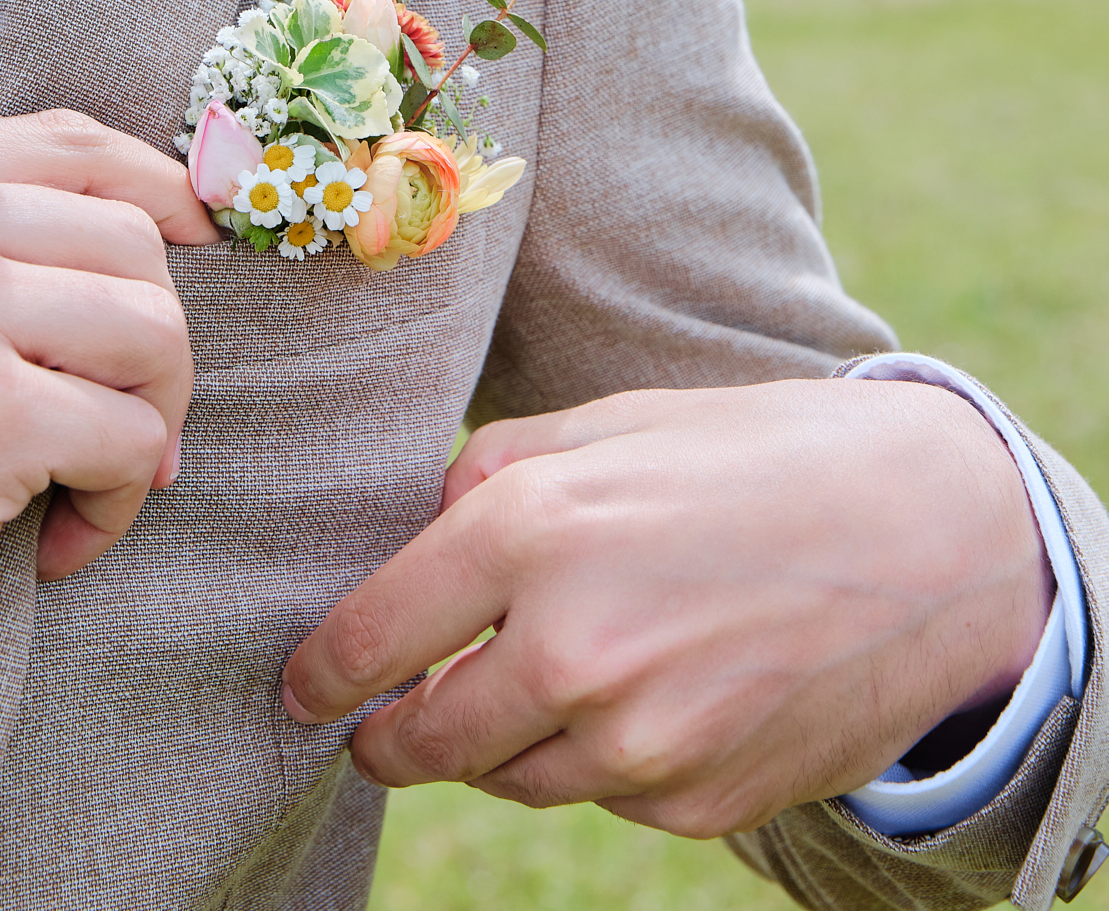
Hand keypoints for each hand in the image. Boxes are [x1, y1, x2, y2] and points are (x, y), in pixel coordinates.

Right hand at [0, 110, 217, 764]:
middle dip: (154, 346)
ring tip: (88, 488)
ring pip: (152, 329)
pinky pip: (129, 438)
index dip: (158, 188)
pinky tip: (54, 545)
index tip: (200, 240)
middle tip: (116, 432)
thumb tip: (149, 238)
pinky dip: (116, 502)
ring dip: (148, 423)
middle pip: (132, 241)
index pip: (71, 141)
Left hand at [281, 378, 1053, 836]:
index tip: (300, 689)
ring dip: (498, 742)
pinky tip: (641, 693)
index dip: (321, 674)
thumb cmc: (753, 456)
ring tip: (534, 680)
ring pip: (511, 776)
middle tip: (374, 725)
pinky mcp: (698, 804)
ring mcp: (639, 744)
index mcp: (532, 531)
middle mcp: (572, 652)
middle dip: (387, 736)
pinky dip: (597, 758)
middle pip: (422, 739)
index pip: (372, 635)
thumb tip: (417, 536)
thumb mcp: (608, 424)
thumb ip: (492, 476)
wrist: (928, 540)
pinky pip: (604, 795)